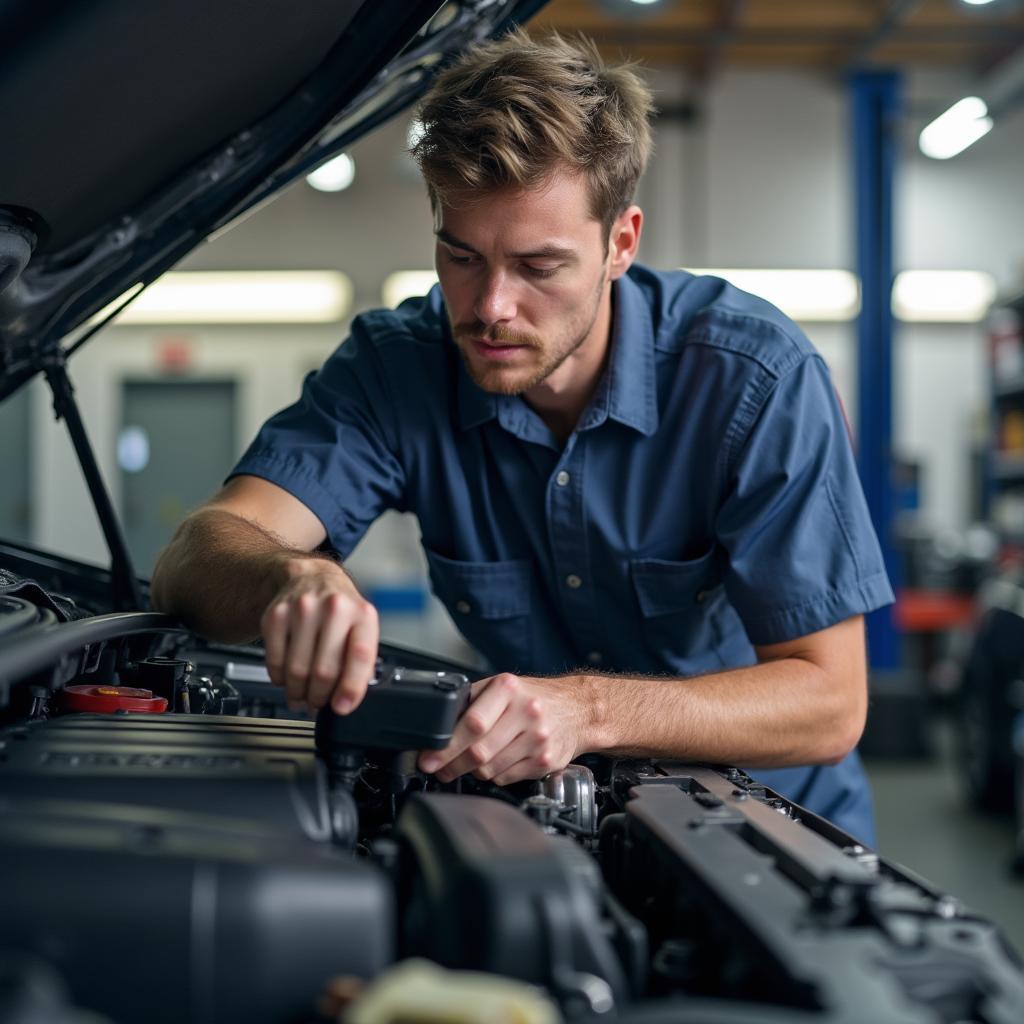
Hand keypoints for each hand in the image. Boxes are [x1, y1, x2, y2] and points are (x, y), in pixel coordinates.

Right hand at [259, 558, 378, 714]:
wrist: (310, 578)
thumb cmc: (340, 610)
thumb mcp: (361, 628)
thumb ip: (362, 662)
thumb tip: (348, 698)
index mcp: (362, 614)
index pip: (360, 655)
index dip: (351, 688)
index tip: (342, 707)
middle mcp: (334, 608)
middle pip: (324, 670)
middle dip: (319, 697)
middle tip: (318, 703)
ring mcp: (303, 609)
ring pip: (297, 671)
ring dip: (298, 692)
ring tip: (302, 694)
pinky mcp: (276, 615)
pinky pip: (275, 662)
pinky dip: (279, 678)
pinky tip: (287, 676)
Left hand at [417, 673, 591, 785]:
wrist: (578, 709)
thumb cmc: (533, 697)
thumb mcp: (502, 686)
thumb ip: (472, 702)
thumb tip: (436, 727)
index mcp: (509, 689)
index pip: (472, 723)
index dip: (446, 745)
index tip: (428, 757)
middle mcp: (527, 712)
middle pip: (479, 751)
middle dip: (451, 764)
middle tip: (438, 768)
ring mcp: (539, 739)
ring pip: (489, 769)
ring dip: (472, 771)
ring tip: (468, 763)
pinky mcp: (546, 761)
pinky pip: (505, 778)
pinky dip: (493, 775)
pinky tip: (496, 762)